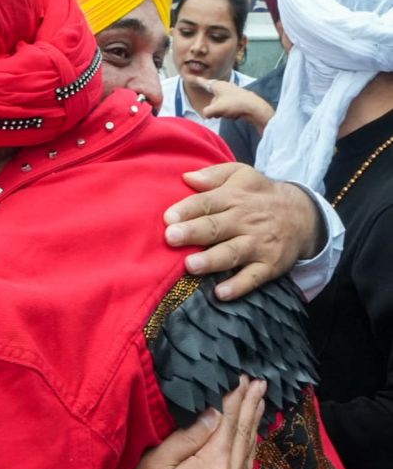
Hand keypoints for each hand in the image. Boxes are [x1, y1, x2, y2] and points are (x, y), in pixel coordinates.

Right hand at [101, 376, 265, 468]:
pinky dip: (249, 451)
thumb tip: (213, 413)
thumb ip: (187, 437)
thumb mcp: (155, 464)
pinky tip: (249, 441)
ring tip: (260, 405)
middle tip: (260, 384)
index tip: (243, 378)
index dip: (236, 398)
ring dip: (254, 427)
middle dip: (252, 407)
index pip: (229, 423)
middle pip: (244, 437)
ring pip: (248, 456)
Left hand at [163, 163, 324, 298]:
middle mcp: (244, 221)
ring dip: (211, 260)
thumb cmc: (259, 195)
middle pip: (215, 227)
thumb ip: (213, 175)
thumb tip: (186, 177)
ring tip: (190, 265)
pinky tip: (221, 293)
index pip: (207, 202)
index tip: (167, 217)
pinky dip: (238, 286)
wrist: (302, 215)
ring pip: (232, 253)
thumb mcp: (241, 175)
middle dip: (193, 232)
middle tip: (171, 238)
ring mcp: (257, 245)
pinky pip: (253, 278)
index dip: (187, 210)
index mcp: (233, 198)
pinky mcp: (269, 266)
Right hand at [197, 78, 273, 133]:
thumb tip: (207, 114)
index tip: (194, 78)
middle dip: (214, 108)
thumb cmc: (235, 105)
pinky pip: (228, 107)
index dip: (198, 82)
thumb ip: (206, 112)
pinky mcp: (238, 100)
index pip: (205, 83)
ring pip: (220, 104)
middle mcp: (225, 87)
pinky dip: (229, 112)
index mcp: (218, 85)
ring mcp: (232, 93)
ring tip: (228, 113)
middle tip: (218, 112)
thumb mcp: (215, 109)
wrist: (254, 108)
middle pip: (213, 99)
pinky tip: (234, 114)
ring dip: (221, 111)